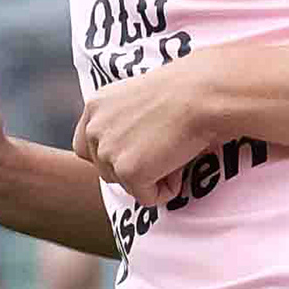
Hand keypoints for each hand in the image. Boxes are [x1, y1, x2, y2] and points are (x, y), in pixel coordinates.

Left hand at [70, 51, 222, 194]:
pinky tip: (179, 162)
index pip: (87, 147)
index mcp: (95, 107)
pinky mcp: (128, 172)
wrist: (201, 94)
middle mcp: (94, 129)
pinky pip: (148, 197)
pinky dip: (168, 188)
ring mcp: (108, 152)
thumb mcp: (140, 99)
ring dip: (153, 177)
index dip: (116, 155)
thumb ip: (123, 123)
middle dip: (136, 168)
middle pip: (107, 171)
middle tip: (166, 147)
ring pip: (127, 185)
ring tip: (174, 151)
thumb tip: (135, 148)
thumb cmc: (185, 91)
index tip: (141, 149)